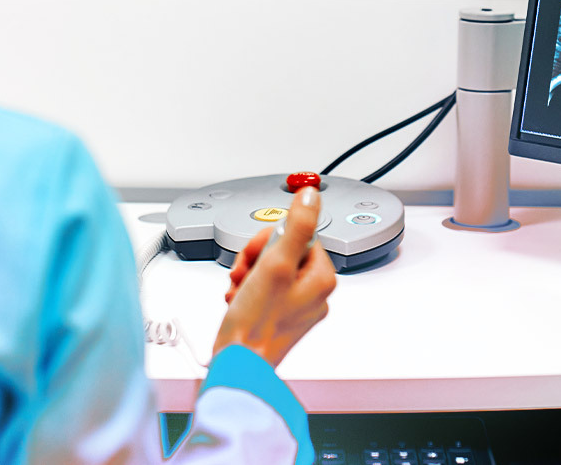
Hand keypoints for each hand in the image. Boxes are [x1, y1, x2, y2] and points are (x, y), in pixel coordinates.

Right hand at [213, 186, 336, 367]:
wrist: (238, 364)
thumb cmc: (256, 324)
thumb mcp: (276, 263)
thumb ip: (296, 226)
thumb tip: (311, 195)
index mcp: (322, 278)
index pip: (300, 235)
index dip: (271, 239)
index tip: (258, 252)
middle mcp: (314, 292)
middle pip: (284, 251)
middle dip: (257, 258)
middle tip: (245, 273)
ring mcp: (297, 306)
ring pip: (270, 269)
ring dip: (248, 274)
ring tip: (240, 289)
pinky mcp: (279, 316)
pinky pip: (263, 289)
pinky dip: (246, 290)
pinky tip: (238, 300)